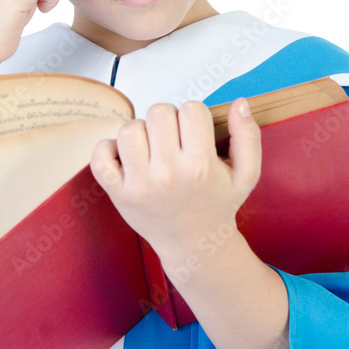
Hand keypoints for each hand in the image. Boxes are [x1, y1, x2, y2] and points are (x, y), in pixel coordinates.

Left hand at [90, 98, 261, 278]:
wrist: (195, 245)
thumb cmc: (218, 205)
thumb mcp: (246, 175)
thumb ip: (248, 136)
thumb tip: (240, 103)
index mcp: (201, 165)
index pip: (192, 109)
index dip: (194, 117)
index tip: (194, 134)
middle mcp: (169, 174)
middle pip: (159, 112)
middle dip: (168, 121)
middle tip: (173, 140)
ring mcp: (140, 184)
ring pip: (130, 129)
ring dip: (141, 132)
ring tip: (151, 148)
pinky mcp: (119, 194)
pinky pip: (100, 156)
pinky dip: (107, 149)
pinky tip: (125, 157)